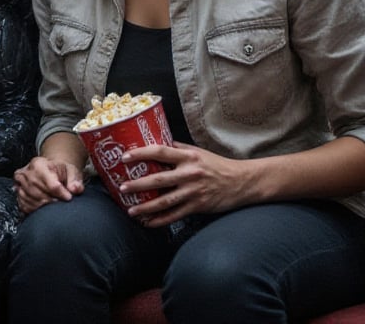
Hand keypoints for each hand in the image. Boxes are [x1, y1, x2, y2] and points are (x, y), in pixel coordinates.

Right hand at [13, 155, 84, 213]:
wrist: (49, 170)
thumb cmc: (60, 171)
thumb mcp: (71, 171)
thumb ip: (75, 180)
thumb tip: (74, 189)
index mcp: (39, 164)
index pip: (50, 183)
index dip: (61, 193)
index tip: (69, 197)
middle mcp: (26, 172)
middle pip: (39, 192)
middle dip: (52, 200)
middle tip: (61, 203)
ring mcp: (19, 183)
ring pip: (31, 200)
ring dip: (44, 206)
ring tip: (54, 205)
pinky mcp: (18, 193)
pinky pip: (25, 205)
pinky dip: (35, 209)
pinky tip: (44, 207)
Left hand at [119, 142, 253, 226]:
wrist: (242, 182)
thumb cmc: (216, 165)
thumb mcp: (198, 152)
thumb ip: (177, 149)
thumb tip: (155, 142)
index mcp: (188, 156)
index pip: (160, 152)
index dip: (141, 153)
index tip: (124, 157)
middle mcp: (189, 173)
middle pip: (158, 179)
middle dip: (138, 184)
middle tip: (122, 188)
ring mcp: (194, 192)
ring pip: (165, 201)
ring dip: (146, 207)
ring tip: (131, 210)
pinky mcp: (198, 206)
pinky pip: (176, 215)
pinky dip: (160, 221)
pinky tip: (148, 223)